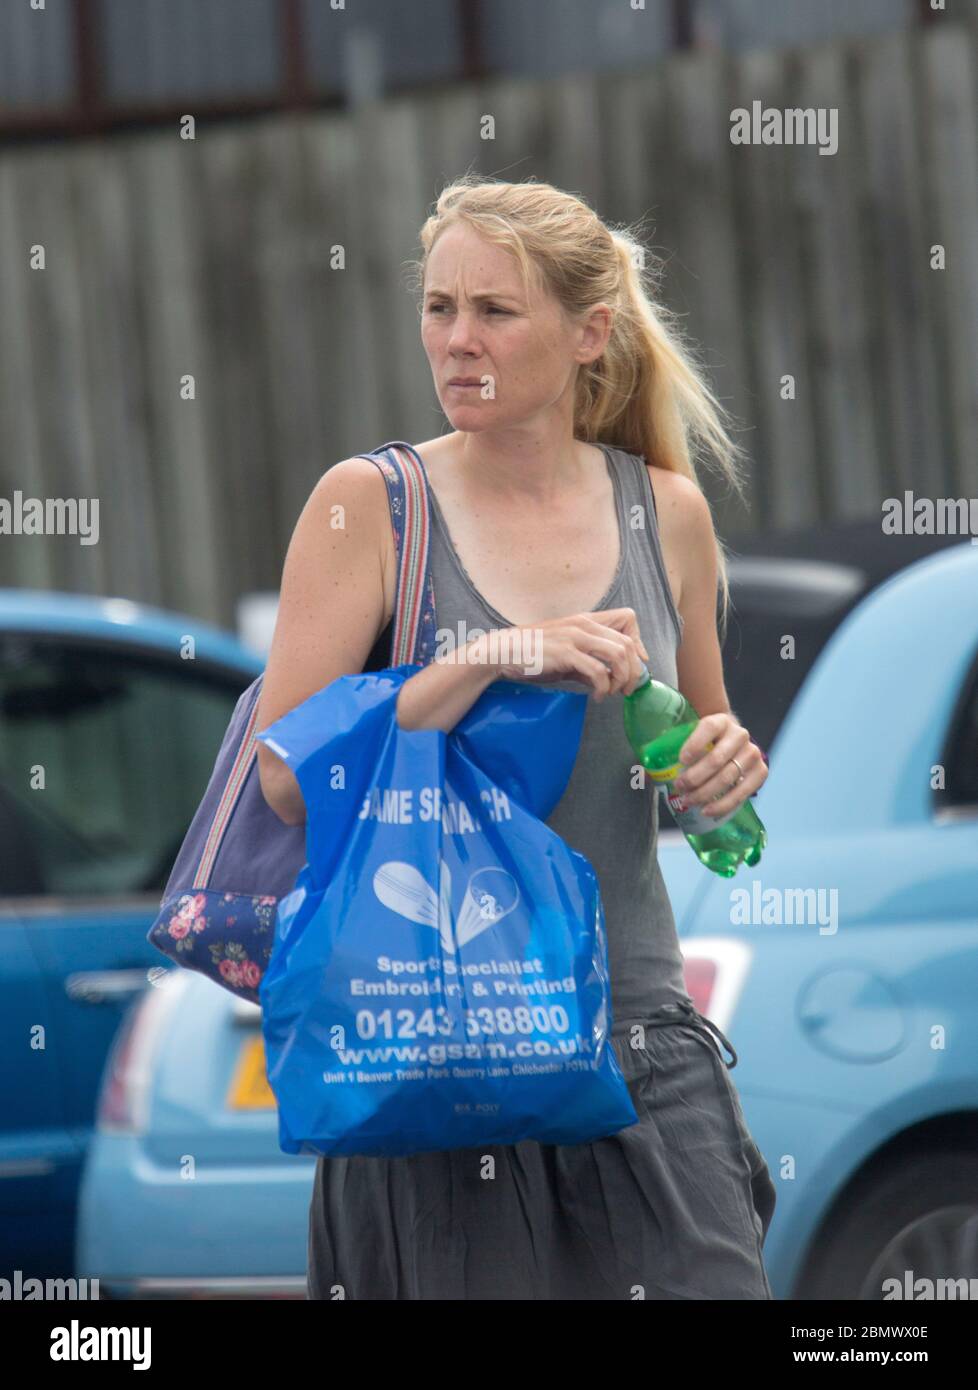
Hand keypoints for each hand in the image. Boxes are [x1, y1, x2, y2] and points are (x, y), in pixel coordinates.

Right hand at [487, 606, 649, 701]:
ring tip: (612, 692)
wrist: (502, 653)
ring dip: (621, 678)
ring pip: (618, 654)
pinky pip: (598, 671)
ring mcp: (574, 637)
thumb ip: (586, 663)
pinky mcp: (565, 653)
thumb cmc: (532, 654)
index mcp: (586, 621)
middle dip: (633, 670)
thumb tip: (605, 679)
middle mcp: (584, 624)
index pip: (627, 619)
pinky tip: (597, 696)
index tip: (635, 664)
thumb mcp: (564, 654)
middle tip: (625, 688)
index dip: (638, 642)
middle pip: (627, 642)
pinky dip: (603, 687)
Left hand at [672, 712, 767, 817]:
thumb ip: (667, 752)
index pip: (708, 727)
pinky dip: (724, 804)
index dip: (695, 744)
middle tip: (679, 787)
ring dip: (706, 793)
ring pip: (729, 776)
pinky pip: (743, 791)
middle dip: (695, 777)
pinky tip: (707, 810)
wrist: (728, 745)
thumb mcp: (688, 739)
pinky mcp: (760, 771)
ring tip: (688, 801)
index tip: (681, 760)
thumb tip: (644, 775)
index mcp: (719, 721)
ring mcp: (752, 753)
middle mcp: (739, 734)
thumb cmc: (701, 745)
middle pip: (717, 758)